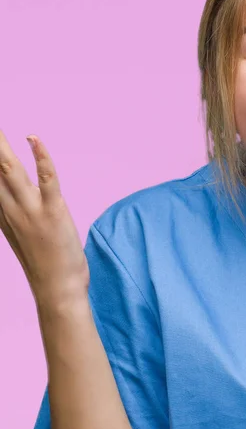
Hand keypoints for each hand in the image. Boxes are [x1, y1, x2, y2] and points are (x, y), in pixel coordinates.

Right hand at [0, 131, 88, 307]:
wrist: (57, 289)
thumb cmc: (43, 260)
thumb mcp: (19, 232)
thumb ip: (10, 211)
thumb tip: (6, 193)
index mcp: (0, 213)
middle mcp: (8, 209)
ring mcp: (30, 210)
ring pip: (10, 171)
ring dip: (1, 146)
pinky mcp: (53, 212)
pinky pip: (47, 179)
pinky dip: (41, 157)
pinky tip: (34, 138)